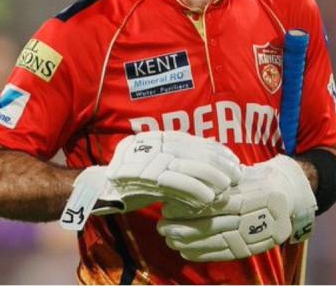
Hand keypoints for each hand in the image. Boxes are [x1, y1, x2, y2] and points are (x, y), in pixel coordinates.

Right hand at [60, 131, 241, 229]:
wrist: (98, 191)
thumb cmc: (131, 182)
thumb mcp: (157, 164)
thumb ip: (178, 158)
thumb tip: (209, 151)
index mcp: (155, 137)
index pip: (191, 140)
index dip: (214, 149)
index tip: (232, 158)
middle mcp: (149, 143)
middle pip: (191, 150)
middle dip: (216, 163)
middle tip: (236, 173)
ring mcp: (144, 158)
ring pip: (185, 165)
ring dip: (209, 177)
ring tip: (226, 187)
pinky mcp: (141, 176)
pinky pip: (173, 182)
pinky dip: (192, 190)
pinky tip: (207, 198)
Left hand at [157, 155, 315, 261]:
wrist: (287, 194)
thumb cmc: (257, 179)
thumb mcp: (240, 173)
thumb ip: (217, 181)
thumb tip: (183, 184)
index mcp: (255, 194)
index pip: (216, 204)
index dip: (190, 208)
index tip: (168, 208)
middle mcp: (257, 216)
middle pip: (215, 225)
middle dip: (185, 228)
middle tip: (162, 227)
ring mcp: (257, 235)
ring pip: (219, 241)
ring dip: (191, 243)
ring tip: (170, 239)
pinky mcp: (254, 247)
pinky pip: (226, 254)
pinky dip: (204, 254)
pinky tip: (186, 252)